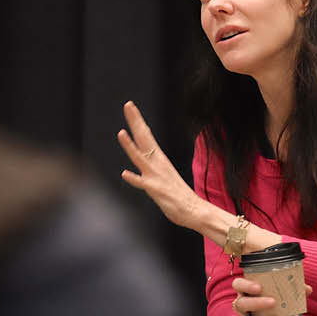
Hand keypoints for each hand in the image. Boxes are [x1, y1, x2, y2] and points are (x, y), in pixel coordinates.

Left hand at [118, 101, 202, 228]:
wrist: (195, 210)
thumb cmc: (178, 196)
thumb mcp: (163, 177)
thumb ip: (148, 171)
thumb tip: (134, 167)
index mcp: (159, 159)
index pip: (146, 135)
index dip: (137, 120)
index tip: (130, 106)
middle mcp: (157, 164)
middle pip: (143, 139)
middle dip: (135, 121)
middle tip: (128, 105)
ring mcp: (156, 176)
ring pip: (140, 158)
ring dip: (130, 146)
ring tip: (121, 133)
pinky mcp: (156, 190)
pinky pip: (143, 184)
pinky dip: (134, 178)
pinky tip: (125, 173)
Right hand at [232, 277, 313, 315]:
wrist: (273, 315)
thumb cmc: (275, 298)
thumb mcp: (283, 291)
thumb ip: (294, 289)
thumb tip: (307, 290)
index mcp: (246, 291)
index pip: (238, 284)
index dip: (246, 285)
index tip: (259, 287)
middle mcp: (241, 305)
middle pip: (241, 304)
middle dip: (256, 303)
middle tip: (273, 302)